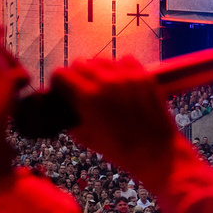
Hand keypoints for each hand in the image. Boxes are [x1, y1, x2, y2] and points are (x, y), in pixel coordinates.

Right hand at [52, 57, 183, 186]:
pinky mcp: (144, 76)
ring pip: (101, 60)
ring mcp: (127, 76)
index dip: (57, 82)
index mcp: (89, 97)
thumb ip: (70, 116)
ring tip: (101, 85)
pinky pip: (124, 60)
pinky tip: (119, 80)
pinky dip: (119, 67)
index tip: (61, 89)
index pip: (61, 73)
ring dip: (97, 70)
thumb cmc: (119, 149)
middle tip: (80, 88)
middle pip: (80, 63)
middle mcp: (107, 81)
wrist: (154, 152)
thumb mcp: (85, 136)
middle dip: (76, 75)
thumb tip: (64, 104)